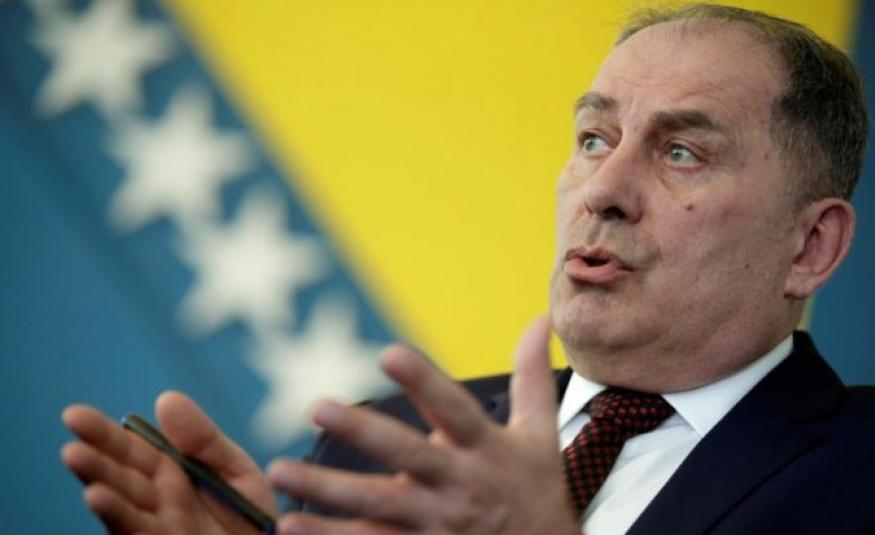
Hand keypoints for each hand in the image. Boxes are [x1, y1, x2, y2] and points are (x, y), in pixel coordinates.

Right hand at [61, 391, 277, 533]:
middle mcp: (157, 504)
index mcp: (171, 476)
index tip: (74, 415)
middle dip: (94, 462)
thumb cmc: (252, 520)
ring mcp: (158, 531)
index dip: (103, 434)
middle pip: (120, 479)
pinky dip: (121, 519)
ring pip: (124, 511)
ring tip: (84, 473)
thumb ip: (203, 440)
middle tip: (70, 446)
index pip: (131, 450)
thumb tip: (165, 398)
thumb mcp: (236, 471)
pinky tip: (100, 500)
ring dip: (103, 494)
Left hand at [268, 317, 578, 534]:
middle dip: (361, 432)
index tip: (390, 354)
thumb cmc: (538, 492)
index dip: (424, 382)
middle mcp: (456, 483)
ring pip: (376, 505)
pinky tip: (291, 524)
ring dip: (327, 489)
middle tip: (317, 406)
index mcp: (484, 447)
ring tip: (281, 472)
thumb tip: (539, 320)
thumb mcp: (541, 434)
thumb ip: (532, 377)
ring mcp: (434, 522)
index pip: (453, 409)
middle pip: (405, 455)